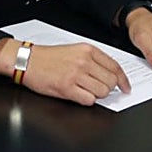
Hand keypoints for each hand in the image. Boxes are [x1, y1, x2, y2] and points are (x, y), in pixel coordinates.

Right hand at [0, 39, 129, 105]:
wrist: (25, 60)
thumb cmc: (47, 58)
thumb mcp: (73, 50)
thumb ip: (92, 60)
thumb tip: (109, 75)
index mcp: (87, 50)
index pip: (115, 67)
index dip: (123, 80)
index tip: (125, 88)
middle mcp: (84, 61)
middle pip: (111, 82)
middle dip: (106, 88)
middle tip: (96, 89)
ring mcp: (76, 75)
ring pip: (102, 92)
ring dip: (95, 95)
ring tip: (83, 90)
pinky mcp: (67, 88)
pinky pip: (89, 100)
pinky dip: (86, 100)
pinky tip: (77, 94)